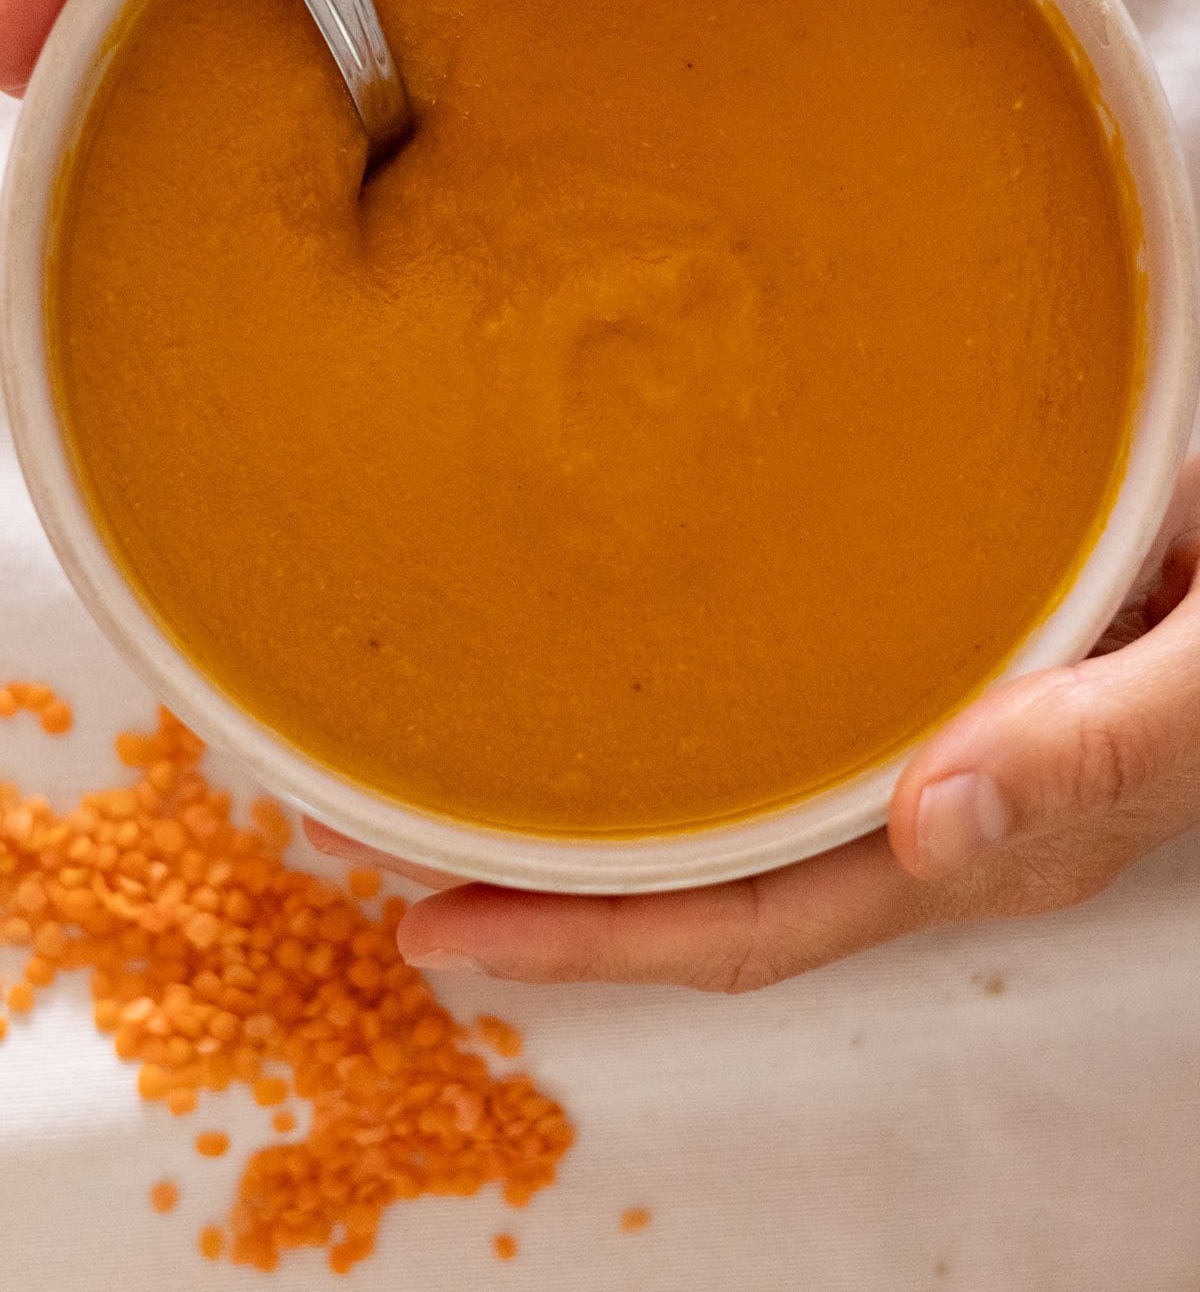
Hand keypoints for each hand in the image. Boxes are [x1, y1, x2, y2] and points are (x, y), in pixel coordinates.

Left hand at [307, 460, 1199, 990]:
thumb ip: (1097, 744)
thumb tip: (936, 818)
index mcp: (992, 837)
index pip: (758, 924)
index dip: (593, 944)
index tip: (439, 927)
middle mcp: (949, 808)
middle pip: (715, 879)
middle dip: (556, 877)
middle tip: (389, 831)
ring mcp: (947, 742)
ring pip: (745, 801)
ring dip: (608, 792)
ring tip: (469, 751)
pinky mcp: (952, 669)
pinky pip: (795, 718)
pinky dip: (692, 714)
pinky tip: (634, 660)